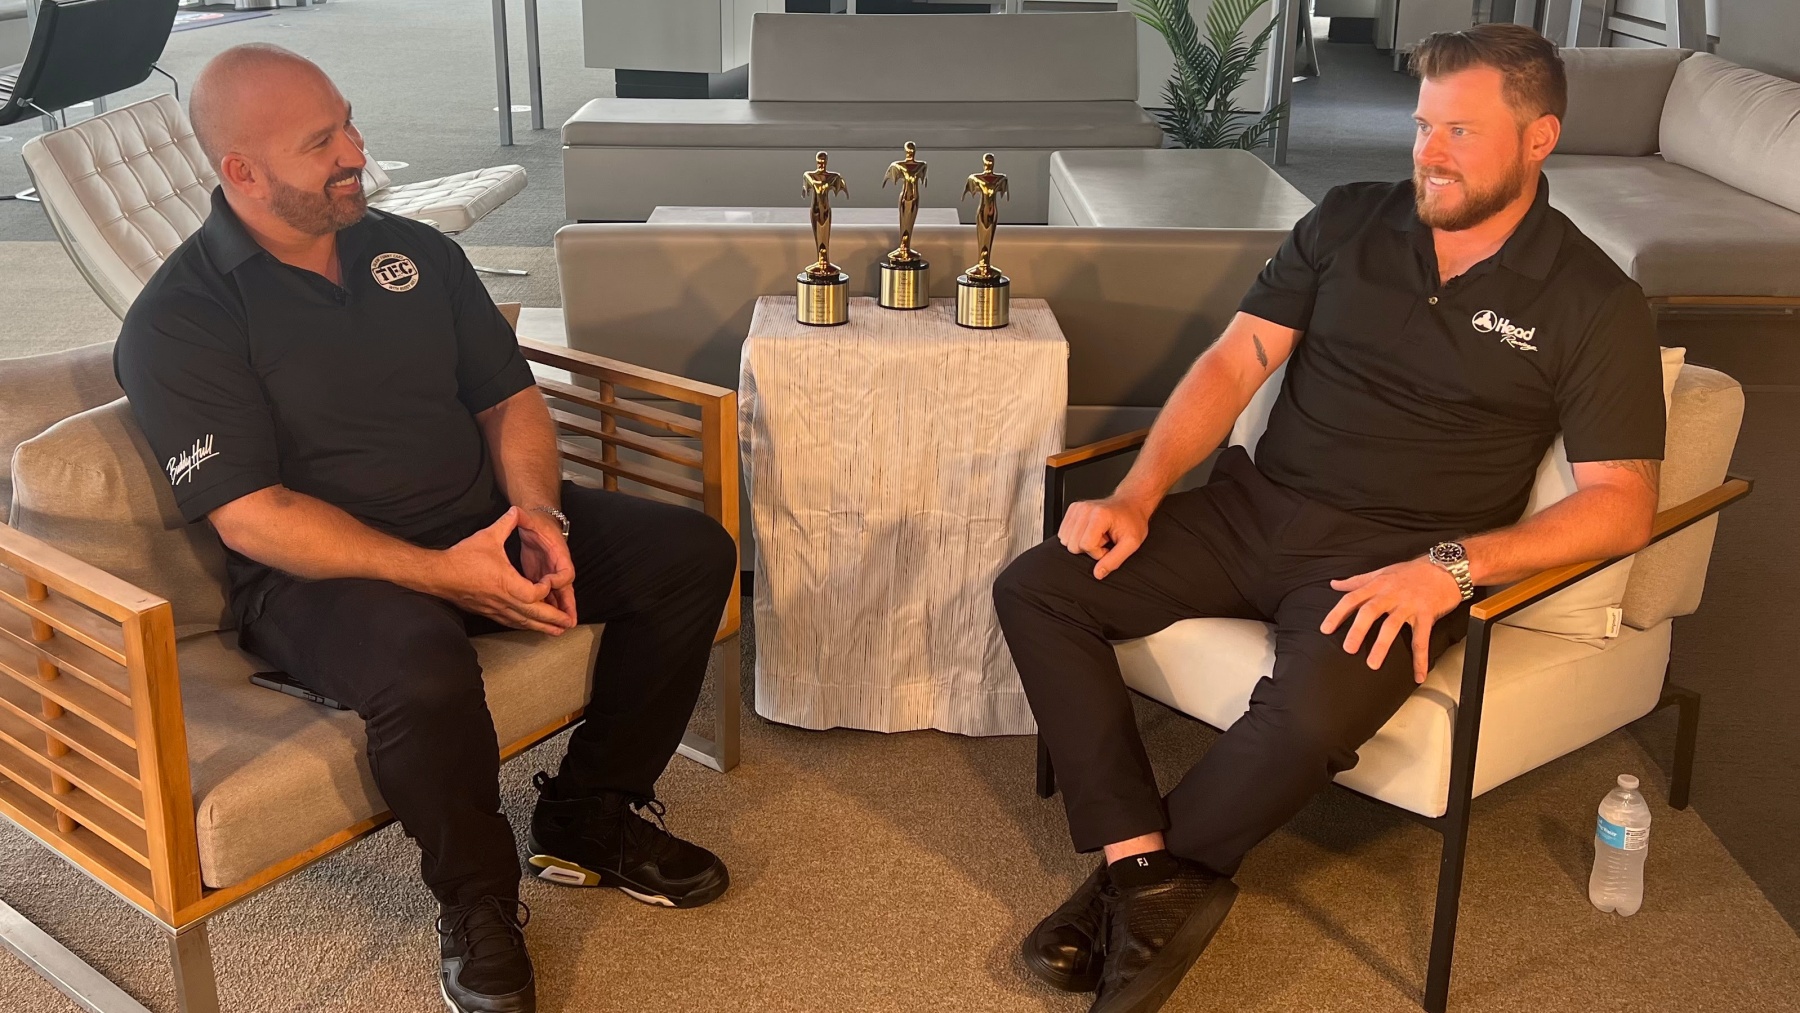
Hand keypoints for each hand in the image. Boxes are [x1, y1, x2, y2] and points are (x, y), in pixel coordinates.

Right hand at [433, 508, 573, 635]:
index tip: (550, 582)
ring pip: (523, 622)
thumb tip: (516, 510)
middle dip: (553, 619)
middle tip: (568, 624)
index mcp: (507, 583)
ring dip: (541, 627)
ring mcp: (495, 608)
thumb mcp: (488, 536)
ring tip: (556, 631)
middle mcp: (503, 600)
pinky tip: (529, 626)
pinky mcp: (488, 611)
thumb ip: (506, 523)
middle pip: (534, 614)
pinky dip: (524, 625)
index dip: (546, 590)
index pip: (535, 594)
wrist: (438, 575)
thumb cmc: (463, 558)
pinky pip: (510, 622)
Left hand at [516, 507, 576, 626]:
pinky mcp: (544, 579)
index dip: (558, 579)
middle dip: (567, 606)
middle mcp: (559, 567)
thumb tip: (517, 512)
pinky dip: (547, 608)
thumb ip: (522, 517)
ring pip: (559, 597)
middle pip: (566, 590)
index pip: (566, 572)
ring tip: (560, 629)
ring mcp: (553, 574)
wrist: (542, 523)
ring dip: (559, 612)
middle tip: (569, 621)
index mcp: (559, 554)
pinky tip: (544, 621)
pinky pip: (548, 597)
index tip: (548, 584)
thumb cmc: (537, 523)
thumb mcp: (529, 519)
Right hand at [1058, 494, 1153, 579]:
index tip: (1109, 546)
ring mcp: (1076, 508)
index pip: (1086, 545)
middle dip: (1089, 548)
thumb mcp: (1131, 544)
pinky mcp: (1072, 510)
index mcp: (1099, 515)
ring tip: (1098, 535)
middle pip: (1073, 545)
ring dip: (1082, 543)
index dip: (1098, 553)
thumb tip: (1098, 573)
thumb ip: (1114, 560)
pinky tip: (1090, 531)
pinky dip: (1076, 537)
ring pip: (1065, 540)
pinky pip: (1063, 534)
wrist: (1130, 504)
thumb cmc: (1132, 521)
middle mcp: (1084, 509)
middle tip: (1104, 540)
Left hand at [1320, 557, 1463, 683]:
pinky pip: (1422, 639)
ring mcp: (1409, 604)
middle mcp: (1391, 594)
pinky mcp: (1427, 614)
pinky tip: (1418, 675)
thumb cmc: (1412, 571)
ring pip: (1392, 626)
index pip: (1352, 598)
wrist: (1446, 568)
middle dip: (1358, 630)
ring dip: (1382, 645)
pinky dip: (1420, 659)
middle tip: (1348, 649)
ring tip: (1373, 664)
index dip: (1337, 614)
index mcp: (1378, 585)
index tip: (1325, 629)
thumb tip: (1334, 584)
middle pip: (1370, 611)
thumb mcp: (1382, 572)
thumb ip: (1357, 581)